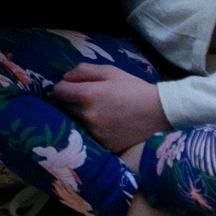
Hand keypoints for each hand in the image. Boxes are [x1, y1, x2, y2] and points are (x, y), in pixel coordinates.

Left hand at [53, 64, 169, 154]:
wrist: (156, 111)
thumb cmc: (132, 87)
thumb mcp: (109, 71)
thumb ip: (83, 71)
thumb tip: (64, 78)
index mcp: (88, 95)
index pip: (58, 92)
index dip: (63, 87)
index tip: (71, 87)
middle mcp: (88, 116)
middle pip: (64, 108)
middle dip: (71, 102)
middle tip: (85, 99)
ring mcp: (95, 133)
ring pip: (75, 123)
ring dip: (79, 116)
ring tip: (96, 111)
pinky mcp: (104, 145)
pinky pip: (88, 136)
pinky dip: (91, 129)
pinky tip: (104, 123)